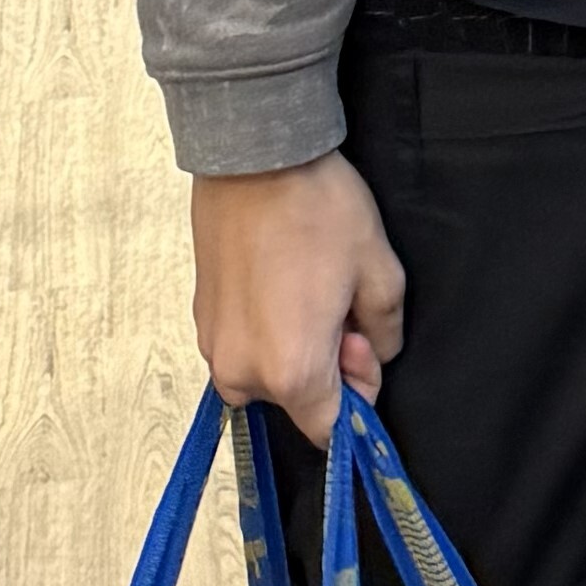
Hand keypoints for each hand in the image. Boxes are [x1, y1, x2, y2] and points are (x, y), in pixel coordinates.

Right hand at [186, 152, 405, 441]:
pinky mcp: (200, 318)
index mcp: (291, 372)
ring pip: (268, 374)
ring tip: (309, 287)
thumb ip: (385, 334)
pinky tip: (283, 281)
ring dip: (294, 347)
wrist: (253, 154)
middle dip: (327, 365)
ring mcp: (214, 345)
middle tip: (341, 304)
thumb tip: (371, 355)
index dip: (358, 395)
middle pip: (297, 401)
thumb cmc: (318, 210)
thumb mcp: (379, 272)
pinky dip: (266, 329)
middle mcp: (242, 372)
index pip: (330, 430)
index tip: (363, 346)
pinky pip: (243, 346)